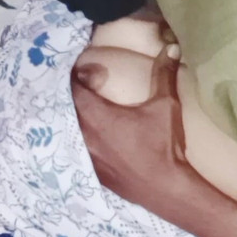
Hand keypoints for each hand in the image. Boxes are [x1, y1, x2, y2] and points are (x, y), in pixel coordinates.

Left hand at [72, 43, 188, 201]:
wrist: (165, 188)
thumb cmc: (164, 146)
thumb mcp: (165, 106)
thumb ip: (163, 74)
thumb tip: (171, 47)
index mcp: (96, 115)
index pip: (73, 87)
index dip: (78, 75)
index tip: (92, 71)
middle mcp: (82, 134)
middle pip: (64, 107)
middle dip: (73, 94)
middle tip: (87, 86)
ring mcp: (84, 155)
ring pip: (67, 129)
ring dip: (74, 117)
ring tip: (88, 110)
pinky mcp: (90, 171)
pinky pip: (75, 149)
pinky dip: (80, 139)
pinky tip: (95, 138)